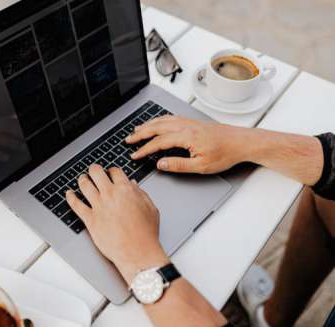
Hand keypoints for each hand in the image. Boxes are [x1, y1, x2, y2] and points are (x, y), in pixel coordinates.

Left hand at [65, 165, 168, 283]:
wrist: (137, 252)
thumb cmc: (145, 233)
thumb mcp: (150, 208)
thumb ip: (140, 194)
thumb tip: (133, 185)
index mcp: (126, 190)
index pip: (115, 171)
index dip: (112, 171)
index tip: (111, 173)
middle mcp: (110, 195)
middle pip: (96, 173)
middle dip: (94, 170)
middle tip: (93, 171)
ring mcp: (98, 207)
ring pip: (84, 185)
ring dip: (82, 179)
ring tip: (82, 179)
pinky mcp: (90, 220)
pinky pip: (76, 205)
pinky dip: (71, 197)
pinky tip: (69, 194)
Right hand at [126, 116, 249, 173]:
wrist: (242, 142)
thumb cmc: (226, 153)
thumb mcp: (201, 166)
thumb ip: (179, 165)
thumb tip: (161, 164)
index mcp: (186, 136)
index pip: (158, 142)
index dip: (144, 149)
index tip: (134, 155)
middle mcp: (186, 126)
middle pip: (156, 127)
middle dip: (140, 133)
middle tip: (128, 139)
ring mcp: (189, 122)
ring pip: (162, 120)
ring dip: (148, 125)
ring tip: (137, 129)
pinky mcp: (193, 121)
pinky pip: (171, 117)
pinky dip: (159, 119)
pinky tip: (157, 122)